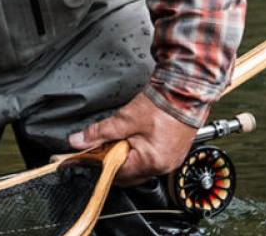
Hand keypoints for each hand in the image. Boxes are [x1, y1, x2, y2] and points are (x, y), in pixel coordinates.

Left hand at [67, 93, 203, 185]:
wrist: (186, 91)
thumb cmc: (162, 104)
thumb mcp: (125, 118)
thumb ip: (99, 132)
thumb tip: (78, 141)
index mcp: (150, 162)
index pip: (115, 173)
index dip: (99, 164)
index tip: (87, 156)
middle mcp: (162, 167)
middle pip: (128, 175)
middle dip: (112, 162)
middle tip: (103, 146)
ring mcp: (170, 162)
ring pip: (139, 168)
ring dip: (126, 158)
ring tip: (121, 139)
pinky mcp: (174, 154)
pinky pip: (151, 161)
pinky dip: (140, 154)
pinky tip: (136, 140)